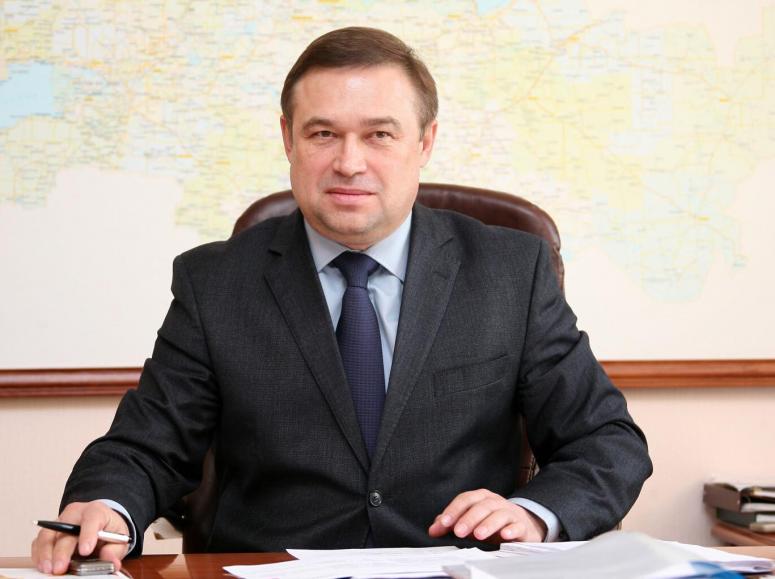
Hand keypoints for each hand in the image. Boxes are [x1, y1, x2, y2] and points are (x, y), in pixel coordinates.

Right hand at [31, 501, 129, 574]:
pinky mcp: (49, 532)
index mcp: (96, 511)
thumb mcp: (119, 539)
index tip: (86, 551)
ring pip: (47, 534)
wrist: (100, 523)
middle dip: (62, 551)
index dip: (88, 534)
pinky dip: (39, 555)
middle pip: (65, 529)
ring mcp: (59, 521)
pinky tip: (43, 566)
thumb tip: (110, 562)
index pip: (92, 518)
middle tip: (60, 568)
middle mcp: (75, 513)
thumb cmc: (108, 530)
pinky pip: (39, 541)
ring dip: (45, 553)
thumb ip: (115, 550)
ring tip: (48, 569)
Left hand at [428, 489, 546, 542]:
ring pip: (499, 515)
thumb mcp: (471, 520)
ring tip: (478, 535)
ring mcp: (509, 513)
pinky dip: (512, 530)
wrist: (521, 524)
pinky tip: (504, 536)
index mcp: (481, 498)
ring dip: (488, 524)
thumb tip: (434, 528)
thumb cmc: (491, 521)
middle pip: (482, 506)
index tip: (444, 524)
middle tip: (459, 532)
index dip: (454, 510)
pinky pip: (518, 526)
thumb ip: (452, 523)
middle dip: (469, 518)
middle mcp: (495, 502)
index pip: (465, 499)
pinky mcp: (522, 526)